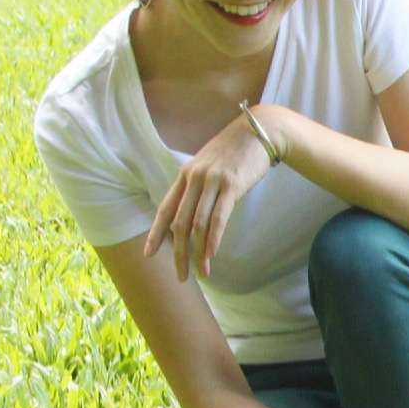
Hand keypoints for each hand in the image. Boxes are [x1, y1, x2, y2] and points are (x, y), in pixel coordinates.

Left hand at [145, 111, 275, 284]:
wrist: (259, 131)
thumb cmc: (235, 151)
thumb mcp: (209, 165)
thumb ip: (198, 186)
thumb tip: (193, 212)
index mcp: (185, 175)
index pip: (165, 209)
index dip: (155, 233)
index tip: (148, 254)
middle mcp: (194, 178)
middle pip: (179, 222)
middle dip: (178, 253)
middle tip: (180, 276)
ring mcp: (212, 181)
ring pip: (198, 224)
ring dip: (198, 252)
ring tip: (201, 273)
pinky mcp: (231, 185)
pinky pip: (218, 217)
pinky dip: (213, 239)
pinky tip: (211, 255)